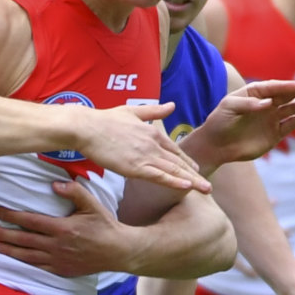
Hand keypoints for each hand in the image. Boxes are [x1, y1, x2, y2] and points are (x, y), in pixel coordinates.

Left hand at [0, 181, 128, 275]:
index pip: (31, 221)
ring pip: (26, 256)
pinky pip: (37, 268)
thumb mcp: (92, 204)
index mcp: (62, 228)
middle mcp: (56, 246)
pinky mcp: (60, 270)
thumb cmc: (105, 225)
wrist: (118, 251)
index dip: (12, 216)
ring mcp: (57, 260)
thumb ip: (74, 191)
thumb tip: (54, 184)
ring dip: (7, 250)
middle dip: (2, 234)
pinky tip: (11, 260)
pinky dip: (22, 264)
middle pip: (23, 240)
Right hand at [72, 102, 210, 192]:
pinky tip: (187, 187)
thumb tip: (171, 105)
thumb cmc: (104, 120)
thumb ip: (154, 111)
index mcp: (152, 132)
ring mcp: (145, 155)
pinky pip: (159, 176)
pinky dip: (174, 181)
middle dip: (194, 175)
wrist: (87, 127)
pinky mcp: (135, 167)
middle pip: (178, 162)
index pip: (174, 150)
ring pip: (173, 171)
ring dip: (191, 181)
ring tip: (205, 189)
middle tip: (208, 186)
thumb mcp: (132, 112)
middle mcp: (153, 144)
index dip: (186, 161)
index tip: (195, 170)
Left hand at [189, 77, 294, 168]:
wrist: (216, 145)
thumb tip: (268, 104)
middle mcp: (265, 104)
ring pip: (292, 108)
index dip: (284, 87)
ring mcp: (271, 119)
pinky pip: (291, 124)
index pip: (272, 88)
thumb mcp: (229, 108)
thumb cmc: (219, 122)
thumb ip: (248, 104)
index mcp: (254, 93)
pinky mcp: (275, 134)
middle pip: (286, 95)